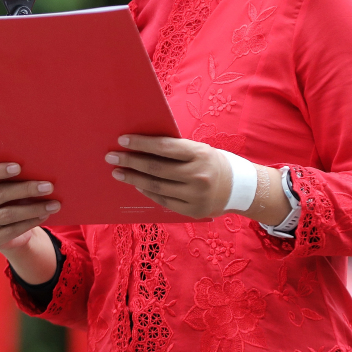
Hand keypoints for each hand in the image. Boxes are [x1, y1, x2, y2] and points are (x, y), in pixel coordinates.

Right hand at [0, 162, 60, 251]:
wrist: (5, 231)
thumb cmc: (9, 200)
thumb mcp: (8, 189)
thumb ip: (15, 180)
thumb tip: (40, 172)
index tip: (18, 167)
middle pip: (0, 194)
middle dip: (26, 189)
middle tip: (49, 186)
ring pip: (8, 214)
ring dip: (34, 208)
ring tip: (54, 204)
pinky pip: (12, 230)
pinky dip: (30, 222)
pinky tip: (44, 215)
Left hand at [106, 135, 288, 223]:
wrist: (239, 187)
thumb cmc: (212, 162)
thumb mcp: (199, 150)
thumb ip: (175, 150)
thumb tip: (141, 146)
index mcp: (199, 154)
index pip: (164, 147)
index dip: (141, 143)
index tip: (122, 140)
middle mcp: (198, 175)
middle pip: (156, 168)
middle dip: (130, 162)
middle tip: (111, 157)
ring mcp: (195, 195)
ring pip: (156, 187)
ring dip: (133, 179)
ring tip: (118, 173)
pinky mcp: (193, 211)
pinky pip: (163, 201)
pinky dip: (147, 192)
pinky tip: (136, 185)